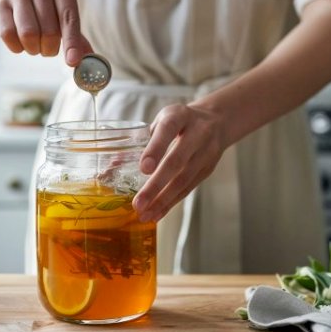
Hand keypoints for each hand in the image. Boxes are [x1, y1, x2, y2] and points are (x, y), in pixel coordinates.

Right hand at [0, 0, 92, 65]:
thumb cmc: (45, 9)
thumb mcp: (64, 17)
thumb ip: (77, 38)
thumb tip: (88, 60)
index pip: (69, 17)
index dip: (72, 42)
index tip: (72, 61)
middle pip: (50, 30)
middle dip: (50, 48)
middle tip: (48, 48)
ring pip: (28, 33)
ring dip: (33, 49)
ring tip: (34, 45)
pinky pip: (8, 34)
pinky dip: (16, 47)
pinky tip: (19, 43)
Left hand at [132, 103, 228, 221]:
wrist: (218, 121)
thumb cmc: (181, 121)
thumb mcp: (162, 120)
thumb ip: (141, 140)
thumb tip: (112, 165)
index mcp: (180, 116)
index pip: (168, 130)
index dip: (155, 149)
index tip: (143, 169)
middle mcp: (197, 133)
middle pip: (176, 161)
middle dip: (156, 185)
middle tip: (138, 203)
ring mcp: (206, 153)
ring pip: (183, 179)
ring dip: (162, 200)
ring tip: (144, 214)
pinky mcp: (208, 169)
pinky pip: (188, 188)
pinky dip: (171, 202)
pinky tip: (157, 213)